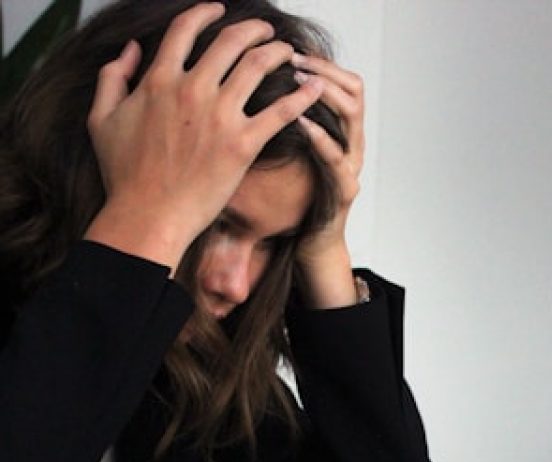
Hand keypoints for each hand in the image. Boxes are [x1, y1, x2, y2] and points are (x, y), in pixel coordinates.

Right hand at [84, 2, 323, 271]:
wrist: (148, 216)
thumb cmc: (124, 176)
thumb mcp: (101, 119)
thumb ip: (113, 77)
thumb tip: (130, 50)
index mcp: (159, 80)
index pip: (186, 29)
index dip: (206, 13)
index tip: (220, 10)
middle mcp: (192, 90)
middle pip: (230, 41)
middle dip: (253, 30)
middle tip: (266, 31)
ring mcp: (219, 116)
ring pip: (257, 66)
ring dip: (278, 52)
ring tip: (289, 52)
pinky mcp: (243, 145)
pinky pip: (280, 112)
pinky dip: (301, 96)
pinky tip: (315, 87)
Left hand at [291, 53, 364, 307]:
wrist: (310, 243)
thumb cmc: (296, 198)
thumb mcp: (289, 152)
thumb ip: (284, 121)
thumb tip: (255, 87)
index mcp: (341, 132)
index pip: (344, 81)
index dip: (322, 62)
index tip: (292, 50)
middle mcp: (352, 144)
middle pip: (354, 90)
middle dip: (324, 70)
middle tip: (295, 60)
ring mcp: (352, 166)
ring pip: (352, 116)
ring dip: (325, 94)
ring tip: (299, 83)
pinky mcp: (345, 190)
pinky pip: (337, 158)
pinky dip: (320, 138)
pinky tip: (301, 123)